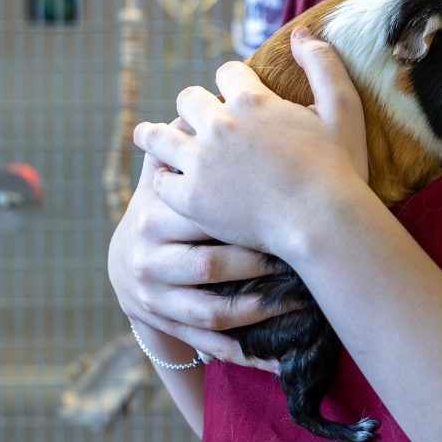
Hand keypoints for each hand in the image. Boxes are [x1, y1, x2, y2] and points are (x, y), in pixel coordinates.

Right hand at [108, 121, 285, 370]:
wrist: (133, 260)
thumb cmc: (170, 205)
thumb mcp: (171, 172)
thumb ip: (190, 136)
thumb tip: (221, 85)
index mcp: (156, 211)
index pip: (206, 212)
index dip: (253, 212)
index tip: (297, 206)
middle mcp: (149, 256)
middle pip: (212, 263)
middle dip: (262, 262)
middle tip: (309, 256)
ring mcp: (156, 296)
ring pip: (215, 309)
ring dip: (263, 308)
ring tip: (304, 299)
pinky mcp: (168, 326)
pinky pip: (212, 343)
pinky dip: (247, 352)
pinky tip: (281, 355)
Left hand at [132, 28, 369, 262]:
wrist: (323, 222)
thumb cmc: (338, 167)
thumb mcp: (343, 107)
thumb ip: (323, 64)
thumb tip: (300, 32)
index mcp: (252, 100)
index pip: (227, 71)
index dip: (231, 78)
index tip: (231, 89)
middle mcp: (219, 125)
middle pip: (188, 98)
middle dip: (194, 104)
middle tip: (194, 116)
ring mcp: (200, 162)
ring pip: (158, 136)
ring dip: (155, 133)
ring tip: (149, 135)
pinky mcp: (190, 198)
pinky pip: (159, 179)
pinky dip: (163, 177)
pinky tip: (166, 179)